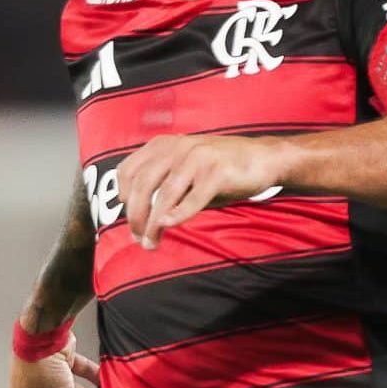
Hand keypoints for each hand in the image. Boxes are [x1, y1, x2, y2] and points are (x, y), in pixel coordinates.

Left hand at [118, 134, 288, 247]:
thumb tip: (141, 216)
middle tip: (137, 237)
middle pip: (142, 185)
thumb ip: (164, 185)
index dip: (122, 195)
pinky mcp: (216, 172)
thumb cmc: (222, 168)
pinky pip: (192, 199)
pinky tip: (168, 226)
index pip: (129, 169)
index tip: (127, 214)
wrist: (263, 158)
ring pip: (164, 196)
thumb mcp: (187, 170)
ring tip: (151, 243)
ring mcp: (197, 158)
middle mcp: (177, 148)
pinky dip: (178, 215)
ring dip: (153, 224)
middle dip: (135, 216)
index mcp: (165, 144)